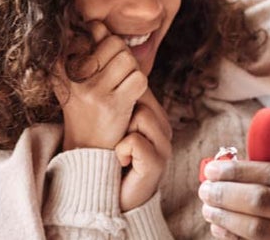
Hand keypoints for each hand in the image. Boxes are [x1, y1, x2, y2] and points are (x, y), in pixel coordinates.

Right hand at [54, 22, 147, 150]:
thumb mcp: (75, 77)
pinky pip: (139, 78)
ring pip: (128, 59)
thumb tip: (98, 25)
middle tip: (117, 73)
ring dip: (132, 70)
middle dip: (122, 54)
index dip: (104, 38)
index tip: (102, 57)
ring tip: (122, 83)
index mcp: (62, 64)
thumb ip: (87, 48)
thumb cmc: (85, 107)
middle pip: (115, 43)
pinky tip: (129, 96)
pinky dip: (139, 85)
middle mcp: (73, 76)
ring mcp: (93, 90)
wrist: (85, 147)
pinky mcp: (112, 104)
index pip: (93, 29)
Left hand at [116, 89, 172, 210]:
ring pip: (140, 115)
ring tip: (119, 151)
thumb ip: (117, 98)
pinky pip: (134, 141)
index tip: (112, 117)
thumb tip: (117, 70)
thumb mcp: (111, 123)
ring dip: (120, 133)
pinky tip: (122, 161)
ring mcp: (164, 146)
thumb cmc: (105, 157)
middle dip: (121, 113)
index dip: (122, 94)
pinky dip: (121, 151)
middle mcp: (164, 128)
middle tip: (115, 138)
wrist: (106, 198)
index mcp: (155, 116)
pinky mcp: (157, 164)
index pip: (141, 84)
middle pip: (141, 96)